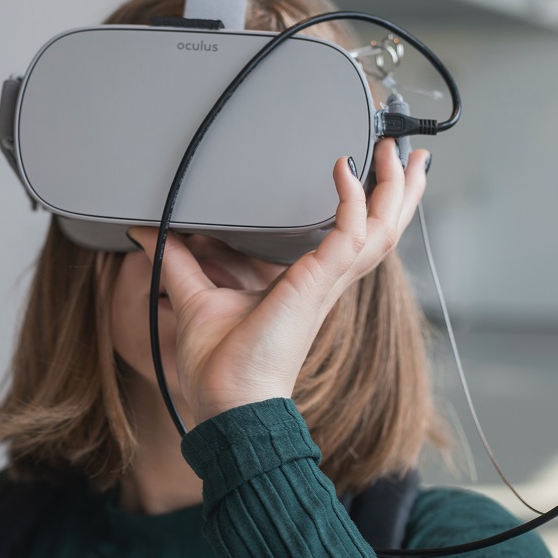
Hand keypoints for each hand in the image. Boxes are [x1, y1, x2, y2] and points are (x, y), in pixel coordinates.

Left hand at [127, 139, 428, 424]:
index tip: (372, 170)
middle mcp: (327, 281)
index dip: (372, 205)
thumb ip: (176, 260)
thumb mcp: (196, 297)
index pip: (355, 237)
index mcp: (310, 284)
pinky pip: (348, 233)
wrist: (228, 403)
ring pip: (381, 229)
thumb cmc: (220, 367)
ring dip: (394, 188)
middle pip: (383, 229)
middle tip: (409, 153)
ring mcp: (326, 283)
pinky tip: (343, 171)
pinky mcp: (316, 284)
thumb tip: (147, 232)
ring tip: (399, 153)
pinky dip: (350, 201)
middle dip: (400, 189)